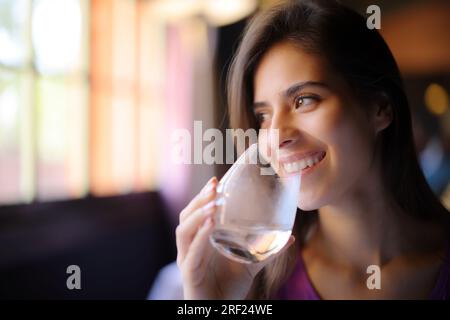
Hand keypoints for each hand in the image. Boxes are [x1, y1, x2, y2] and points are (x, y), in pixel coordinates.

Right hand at [176, 176, 294, 298]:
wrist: (220, 312)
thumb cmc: (230, 287)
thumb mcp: (250, 265)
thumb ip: (266, 251)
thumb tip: (290, 237)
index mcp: (200, 241)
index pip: (196, 213)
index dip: (203, 197)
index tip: (216, 181)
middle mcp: (190, 248)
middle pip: (186, 216)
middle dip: (199, 200)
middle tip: (214, 186)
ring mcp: (187, 260)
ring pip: (183, 231)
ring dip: (197, 214)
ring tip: (214, 204)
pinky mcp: (189, 274)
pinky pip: (191, 253)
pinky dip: (199, 237)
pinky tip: (210, 225)